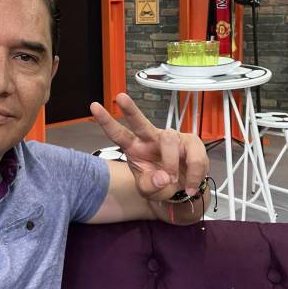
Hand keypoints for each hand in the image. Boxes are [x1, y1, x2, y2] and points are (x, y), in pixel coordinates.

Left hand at [90, 93, 207, 201]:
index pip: (118, 133)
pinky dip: (193, 175)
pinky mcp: (191, 142)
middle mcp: (150, 138)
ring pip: (168, 140)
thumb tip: (163, 177)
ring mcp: (171, 139)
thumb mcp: (149, 191)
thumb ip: (151, 187)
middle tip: (120, 97)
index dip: (106, 121)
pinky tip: (189, 186)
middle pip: (140, 122)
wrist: (184, 189)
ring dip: (171, 164)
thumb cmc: (161, 185)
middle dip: (130, 109)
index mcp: (134, 148)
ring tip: (173, 181)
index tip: (94, 106)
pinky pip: (193, 157)